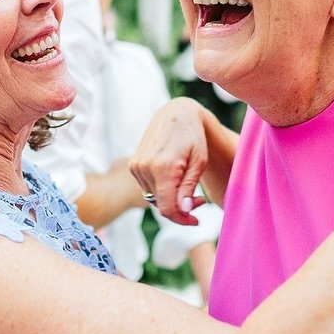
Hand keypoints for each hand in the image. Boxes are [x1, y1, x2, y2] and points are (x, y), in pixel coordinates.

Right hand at [130, 98, 209, 225]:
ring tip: (188, 184)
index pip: (167, 208)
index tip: (196, 220)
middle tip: (199, 198)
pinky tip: (174, 177)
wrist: (176, 113)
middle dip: (181, 207)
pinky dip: (162, 189)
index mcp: (163, 167)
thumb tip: (182, 211)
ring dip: (171, 199)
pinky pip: (149, 187)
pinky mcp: (134, 165)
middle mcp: (145, 167)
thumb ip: (189, 188)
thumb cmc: (193, 136)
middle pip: (161, 205)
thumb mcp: (199, 162)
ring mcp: (136, 166)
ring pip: (154, 198)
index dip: (182, 220)